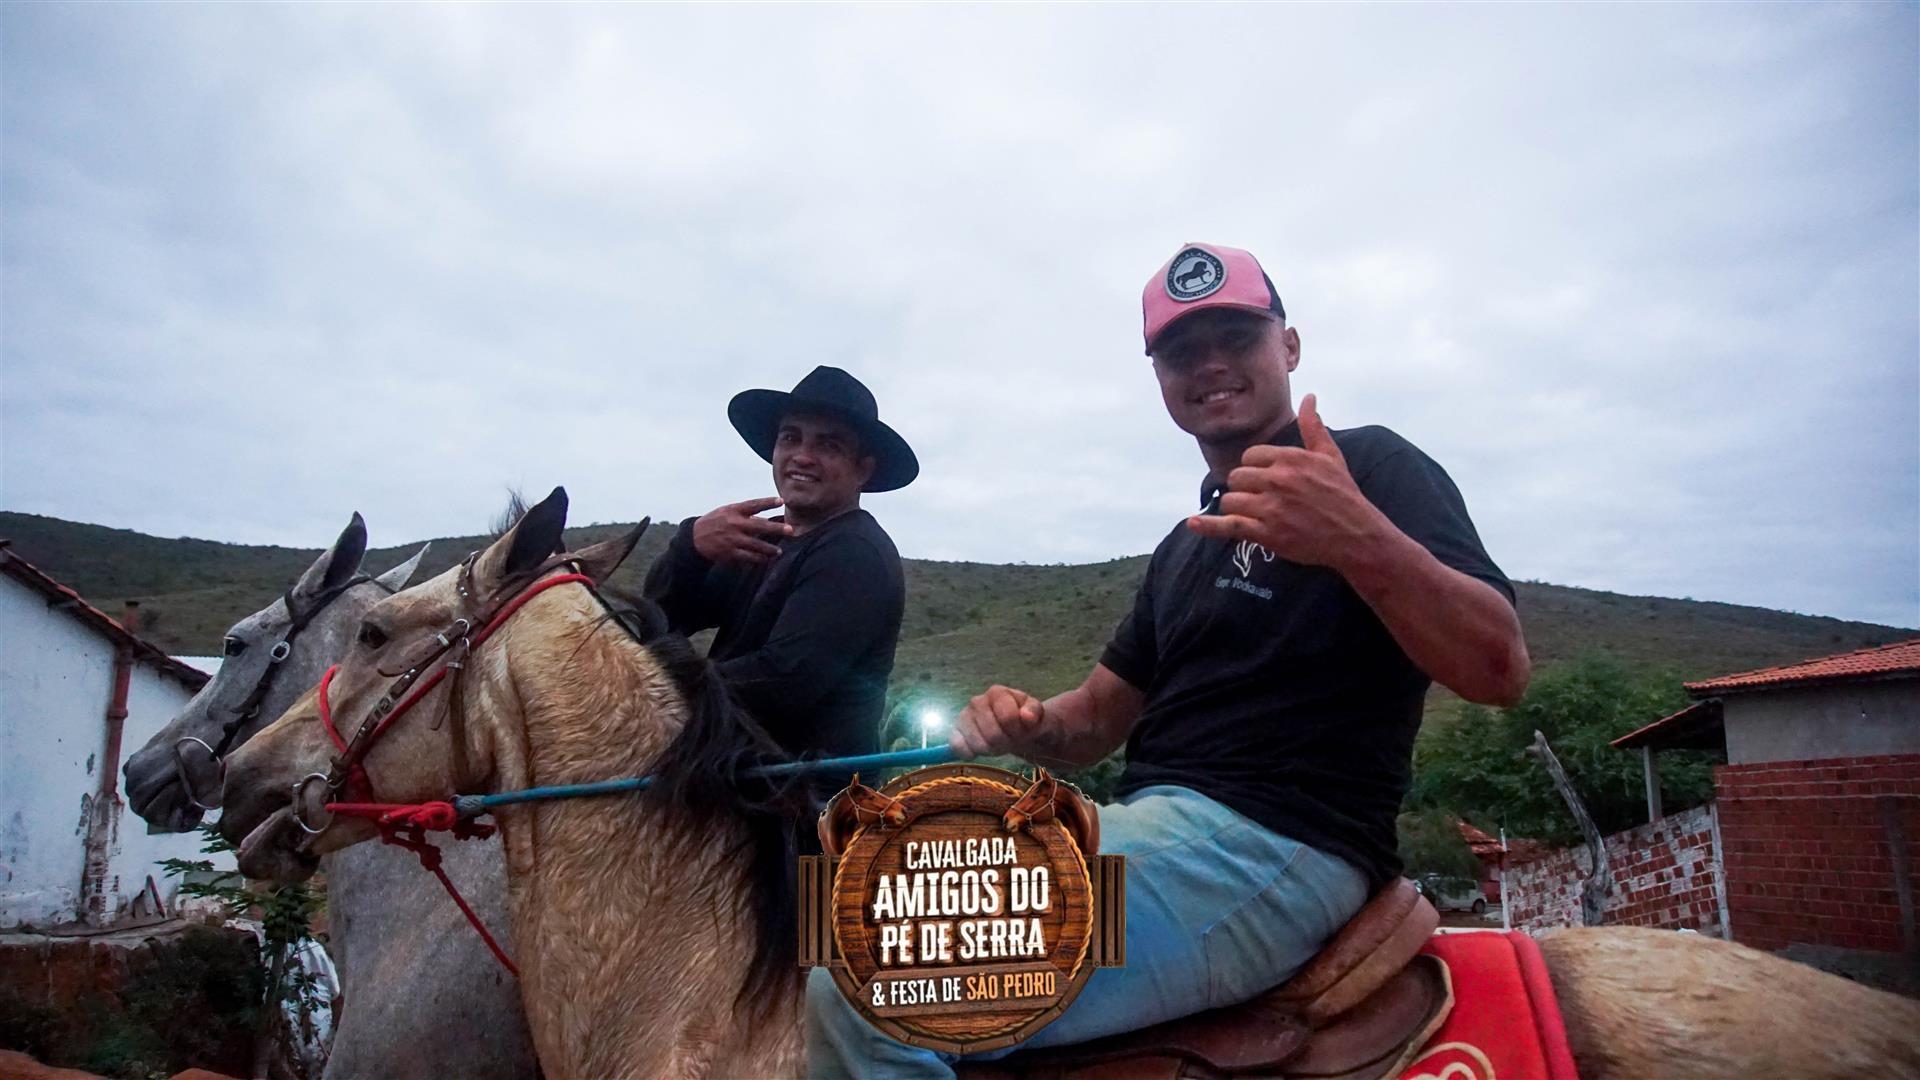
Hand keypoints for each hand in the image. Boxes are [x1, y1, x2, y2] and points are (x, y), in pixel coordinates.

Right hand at [691, 497, 793, 565]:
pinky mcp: (730, 552)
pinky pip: (748, 557)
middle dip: (776, 528)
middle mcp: (734, 524)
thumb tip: (765, 518)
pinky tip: (766, 559)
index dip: (767, 502)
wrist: (694, 538)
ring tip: (779, 551)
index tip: (781, 501)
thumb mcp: (727, 512)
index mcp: (734, 510)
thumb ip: (745, 514)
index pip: (754, 505)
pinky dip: (758, 559)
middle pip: (759, 526)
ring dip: (769, 549)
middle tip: (790, 530)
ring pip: (756, 545)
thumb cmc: (714, 522)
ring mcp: (733, 539)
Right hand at [949, 685, 1044, 759]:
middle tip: (1010, 740)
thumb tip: (1026, 716)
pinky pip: (958, 746)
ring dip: (991, 749)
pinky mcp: (955, 732)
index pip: (1008, 717)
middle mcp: (976, 701)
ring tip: (998, 744)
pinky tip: (979, 751)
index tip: (1023, 732)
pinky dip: (969, 752)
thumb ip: (1034, 711)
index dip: (1018, 730)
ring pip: (977, 743)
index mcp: (997, 693)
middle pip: (992, 734)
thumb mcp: (1035, 713)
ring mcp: (964, 717)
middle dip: (1005, 741)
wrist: (1012, 727)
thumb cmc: (1023, 719)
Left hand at [1185, 395, 1386, 569]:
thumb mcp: (1331, 456)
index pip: (1251, 456)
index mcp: (1290, 459)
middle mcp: (1278, 480)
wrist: (1355, 536)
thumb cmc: (1343, 495)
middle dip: (1244, 487)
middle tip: (1261, 498)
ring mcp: (1271, 508)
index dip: (1256, 468)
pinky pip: (1229, 526)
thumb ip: (1313, 427)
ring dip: (1238, 507)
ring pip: (1231, 500)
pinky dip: (1209, 526)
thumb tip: (1309, 398)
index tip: (1267, 479)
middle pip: (1237, 477)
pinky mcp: (1266, 533)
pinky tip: (1194, 523)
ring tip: (1256, 513)